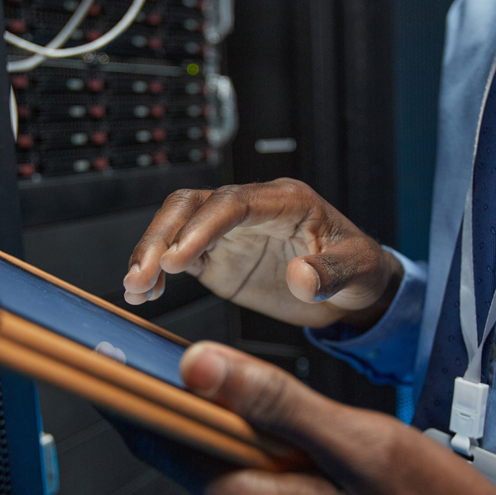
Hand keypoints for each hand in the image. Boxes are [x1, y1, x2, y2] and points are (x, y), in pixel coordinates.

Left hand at [118, 342, 495, 494]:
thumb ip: (275, 404)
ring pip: (234, 472)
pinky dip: (274, 462)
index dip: (135, 395)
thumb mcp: (361, 446)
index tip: (111, 356)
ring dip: (253, 434)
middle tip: (233, 365)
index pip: (164, 445)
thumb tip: (197, 367)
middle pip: (198, 456)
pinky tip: (323, 454)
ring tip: (314, 421)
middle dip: (210, 407)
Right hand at [122, 179, 402, 328]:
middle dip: (161, 236)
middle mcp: (250, 210)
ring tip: (135, 288)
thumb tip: (301, 276)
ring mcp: (229, 233)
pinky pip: (178, 255)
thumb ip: (330, 273)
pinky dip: (157, 271)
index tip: (178, 258)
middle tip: (142, 275)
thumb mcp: (358, 271)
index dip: (202, 227)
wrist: (352, 290)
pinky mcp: (217, 256)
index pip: (233, 203)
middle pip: (192, 206)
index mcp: (284, 201)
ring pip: (176, 226)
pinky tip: (144, 293)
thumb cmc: (360, 268)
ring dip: (150, 253)